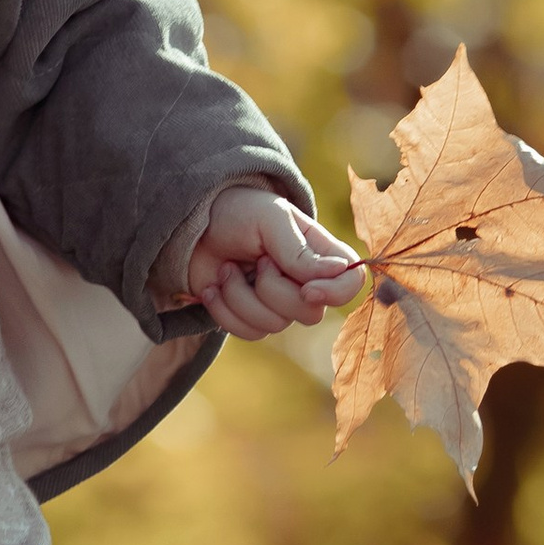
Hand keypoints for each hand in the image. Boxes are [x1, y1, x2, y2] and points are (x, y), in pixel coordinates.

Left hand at [186, 188, 367, 342]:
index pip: (351, 282)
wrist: (191, 225)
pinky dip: (224, 310)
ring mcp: (277, 302)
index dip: (335, 293)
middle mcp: (304, 281)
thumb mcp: (269, 219)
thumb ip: (298, 249)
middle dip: (273, 290)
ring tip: (228, 268)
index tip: (305, 288)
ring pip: (275, 325)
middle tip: (256, 259)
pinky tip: (213, 287)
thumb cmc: (237, 211)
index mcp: (319, 251)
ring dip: (240, 296)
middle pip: (311, 313)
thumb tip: (337, 270)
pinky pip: (248, 333)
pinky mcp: (250, 316)